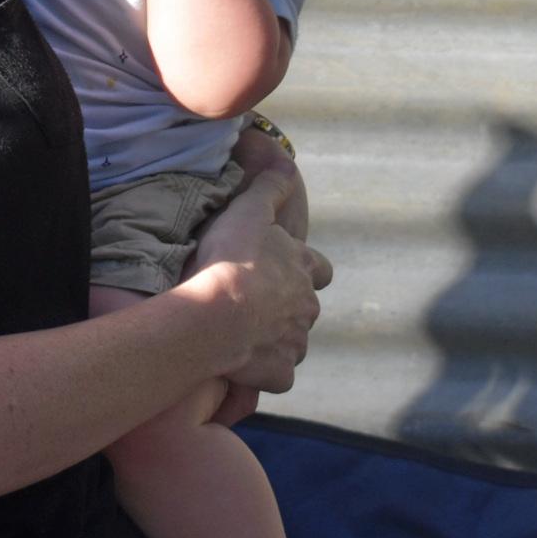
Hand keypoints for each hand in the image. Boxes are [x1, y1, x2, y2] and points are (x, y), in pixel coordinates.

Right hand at [169, 170, 328, 397]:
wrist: (217, 312)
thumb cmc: (232, 257)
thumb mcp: (250, 209)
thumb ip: (271, 186)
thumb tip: (287, 162)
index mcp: (303, 268)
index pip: (320, 268)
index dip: (304, 268)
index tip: (282, 269)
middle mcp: (308, 306)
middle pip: (305, 308)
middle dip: (286, 307)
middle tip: (252, 302)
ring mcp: (296, 343)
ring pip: (293, 342)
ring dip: (275, 338)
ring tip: (242, 332)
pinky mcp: (281, 375)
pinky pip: (277, 375)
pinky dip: (265, 371)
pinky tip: (241, 363)